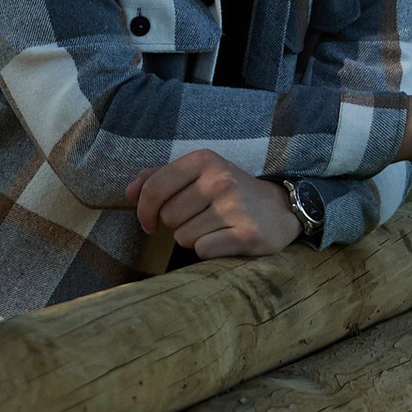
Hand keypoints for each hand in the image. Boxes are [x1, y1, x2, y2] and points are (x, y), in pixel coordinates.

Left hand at [127, 151, 301, 259]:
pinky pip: (202, 250)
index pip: (153, 189)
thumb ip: (160, 178)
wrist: (281, 209)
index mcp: (204, 160)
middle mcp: (220, 180)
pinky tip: (225, 240)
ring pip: (183, 237)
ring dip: (194, 238)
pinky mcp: (247, 234)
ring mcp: (235, 207)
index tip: (149, 223)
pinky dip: (209, 251)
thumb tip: (129, 192)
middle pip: (168, 217)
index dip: (143, 211)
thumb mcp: (199, 174)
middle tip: (201, 219)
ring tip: (216, 228)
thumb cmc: (231, 193)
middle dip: (177, 225)